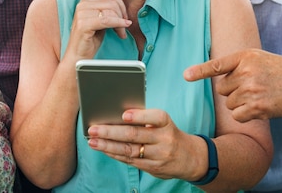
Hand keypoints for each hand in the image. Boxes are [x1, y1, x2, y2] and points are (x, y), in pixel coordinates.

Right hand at [65, 0, 131, 59]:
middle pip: (112, 2)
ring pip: (111, 10)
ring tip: (121, 32)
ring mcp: (81, 13)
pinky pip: (107, 20)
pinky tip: (122, 31)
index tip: (125, 17)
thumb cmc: (91, 39)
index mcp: (86, 1)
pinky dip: (118, 24)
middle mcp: (83, 4)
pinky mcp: (83, 24)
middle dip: (122, 14)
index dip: (122, 5)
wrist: (78, 56)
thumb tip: (124, 6)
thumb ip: (109, 11)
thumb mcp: (101, 21)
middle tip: (125, 27)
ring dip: (120, 22)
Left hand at [86, 109, 202, 180]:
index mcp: (166, 123)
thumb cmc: (169, 133)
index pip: (155, 117)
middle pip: (134, 136)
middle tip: (93, 129)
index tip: (123, 115)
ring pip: (129, 150)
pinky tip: (103, 149)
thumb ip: (145, 119)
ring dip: (107, 145)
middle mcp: (164, 140)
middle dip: (110, 132)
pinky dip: (114, 154)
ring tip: (92, 141)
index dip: (139, 116)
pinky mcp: (153, 168)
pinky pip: (130, 160)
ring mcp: (158, 156)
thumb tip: (116, 114)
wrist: (189, 158)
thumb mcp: (164, 123)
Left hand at [184, 49, 281, 121]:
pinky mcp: (257, 107)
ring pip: (229, 104)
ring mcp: (252, 90)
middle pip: (222, 89)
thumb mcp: (260, 59)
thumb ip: (239, 65)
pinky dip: (245, 115)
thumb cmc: (281, 72)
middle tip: (254, 87)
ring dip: (240, 104)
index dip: (200, 71)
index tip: (185, 76)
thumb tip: (217, 81)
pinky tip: (260, 108)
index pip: (218, 65)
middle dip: (233, 91)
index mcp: (246, 56)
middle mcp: (247, 72)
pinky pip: (237, 116)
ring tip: (260, 96)